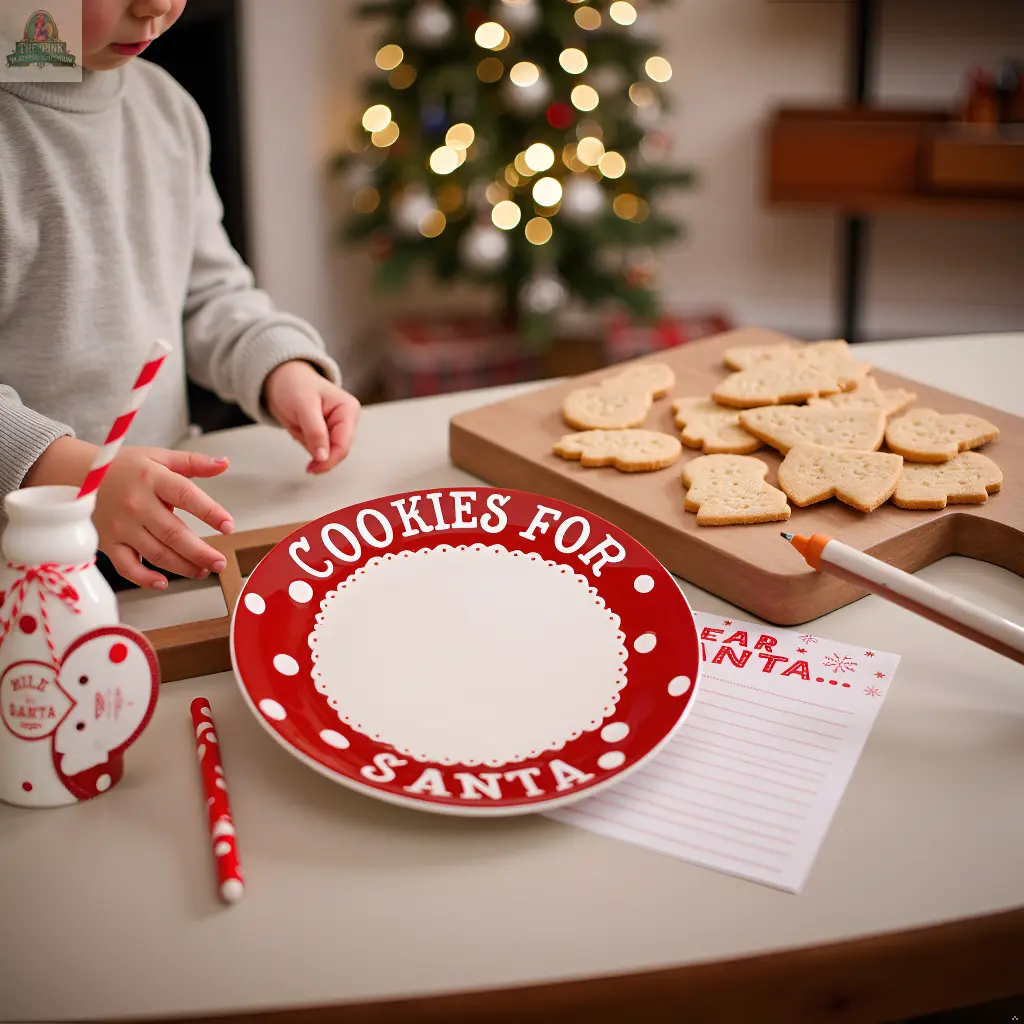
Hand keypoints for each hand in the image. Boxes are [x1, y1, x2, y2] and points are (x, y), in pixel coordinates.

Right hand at [25, 438, 234, 588]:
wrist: (76, 474)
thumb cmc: (123, 467)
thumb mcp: (158, 457)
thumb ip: (193, 463)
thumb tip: (224, 463)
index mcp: (152, 478)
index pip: (186, 495)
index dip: (210, 512)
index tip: (228, 525)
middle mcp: (136, 503)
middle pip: (173, 533)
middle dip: (200, 552)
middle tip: (220, 562)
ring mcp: (121, 526)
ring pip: (156, 553)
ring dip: (183, 566)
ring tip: (203, 570)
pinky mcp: (108, 542)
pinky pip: (126, 566)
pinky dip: (144, 578)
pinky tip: (163, 582)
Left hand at [263, 360, 360, 473]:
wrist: (280, 378)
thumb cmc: (294, 384)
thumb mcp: (303, 407)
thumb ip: (315, 433)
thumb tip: (323, 457)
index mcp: (348, 410)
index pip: (343, 444)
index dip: (329, 459)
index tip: (312, 468)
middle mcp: (346, 420)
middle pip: (337, 451)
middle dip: (317, 451)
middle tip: (299, 441)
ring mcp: (336, 427)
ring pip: (326, 452)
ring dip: (309, 446)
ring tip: (298, 426)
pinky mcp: (326, 433)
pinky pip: (317, 449)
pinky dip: (306, 443)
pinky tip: (299, 429)